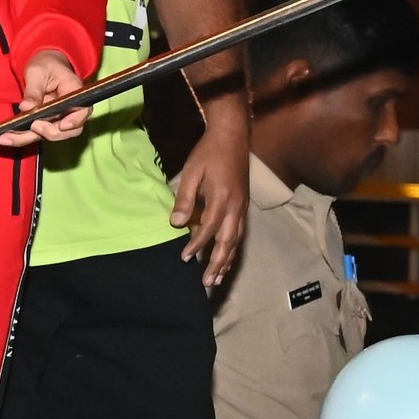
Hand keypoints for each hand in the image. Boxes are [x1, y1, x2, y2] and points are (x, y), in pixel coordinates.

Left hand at [0, 50, 89, 146]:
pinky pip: (36, 134)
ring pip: (48, 136)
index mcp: (75, 92)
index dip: (75, 121)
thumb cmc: (45, 64)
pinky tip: (5, 137)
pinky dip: (21, 137)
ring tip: (6, 138)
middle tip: (31, 126)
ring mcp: (59, 119)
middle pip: (66, 130)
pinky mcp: (46, 123)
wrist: (44, 66)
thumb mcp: (37, 72)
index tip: (62, 125)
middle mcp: (71, 109)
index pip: (82, 111)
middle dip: (48, 133)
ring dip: (27, 139)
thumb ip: (33, 91)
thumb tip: (26, 107)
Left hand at [171, 106, 249, 289]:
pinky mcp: (243, 207)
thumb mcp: (191, 172)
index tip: (184, 258)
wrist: (233, 137)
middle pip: (227, 242)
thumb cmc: (208, 153)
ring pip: (236, 241)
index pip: (208, 228)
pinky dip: (232, 250)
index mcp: (221, 198)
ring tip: (216, 279)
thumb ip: (184, 199)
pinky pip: (239, 234)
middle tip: (206, 282)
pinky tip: (225, 260)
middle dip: (216, 263)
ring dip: (226, 261)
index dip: (196, 245)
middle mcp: (235, 207)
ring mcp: (242, 208)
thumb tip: (176, 224)